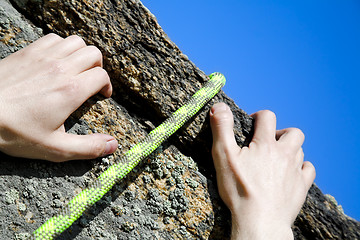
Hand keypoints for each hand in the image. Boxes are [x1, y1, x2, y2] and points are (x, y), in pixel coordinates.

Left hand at [0, 34, 117, 161]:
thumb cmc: (15, 132)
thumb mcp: (55, 148)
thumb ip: (87, 147)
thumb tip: (113, 145)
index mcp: (71, 91)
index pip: (101, 76)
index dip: (106, 86)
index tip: (101, 95)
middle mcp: (61, 69)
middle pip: (94, 54)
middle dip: (98, 68)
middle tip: (91, 81)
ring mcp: (44, 58)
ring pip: (76, 43)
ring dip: (82, 55)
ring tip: (77, 69)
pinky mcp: (29, 52)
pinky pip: (55, 39)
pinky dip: (62, 47)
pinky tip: (57, 61)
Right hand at [210, 103, 315, 238]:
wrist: (260, 221)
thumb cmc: (239, 189)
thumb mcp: (223, 156)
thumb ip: (222, 128)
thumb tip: (219, 105)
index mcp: (265, 144)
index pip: (267, 116)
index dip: (258, 116)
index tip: (250, 125)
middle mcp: (284, 153)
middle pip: (293, 132)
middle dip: (280, 132)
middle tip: (267, 142)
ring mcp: (295, 170)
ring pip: (300, 150)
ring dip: (289, 149)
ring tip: (275, 158)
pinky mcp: (301, 186)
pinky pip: (308, 169)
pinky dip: (301, 166)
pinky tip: (290, 172)